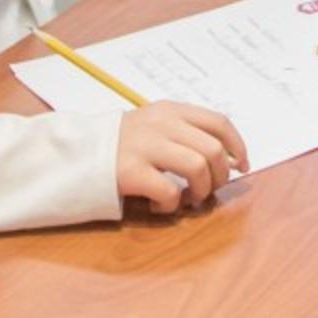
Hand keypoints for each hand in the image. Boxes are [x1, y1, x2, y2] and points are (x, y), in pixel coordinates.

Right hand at [116, 100, 247, 212]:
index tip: (241, 166)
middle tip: (208, 191)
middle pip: (213, 149)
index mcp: (170, 110)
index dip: (237, 146)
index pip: (219, 122)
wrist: (76, 154)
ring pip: (198, 168)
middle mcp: (161, 124)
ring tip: (187, 200)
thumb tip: (227, 158)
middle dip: (220, 177)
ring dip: (201, 191)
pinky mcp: (130, 171)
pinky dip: (171, 206)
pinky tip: (159, 207)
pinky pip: (169, 192)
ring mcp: (145, 146)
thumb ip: (184, 133)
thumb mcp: (153, 125)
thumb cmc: (120, 144)